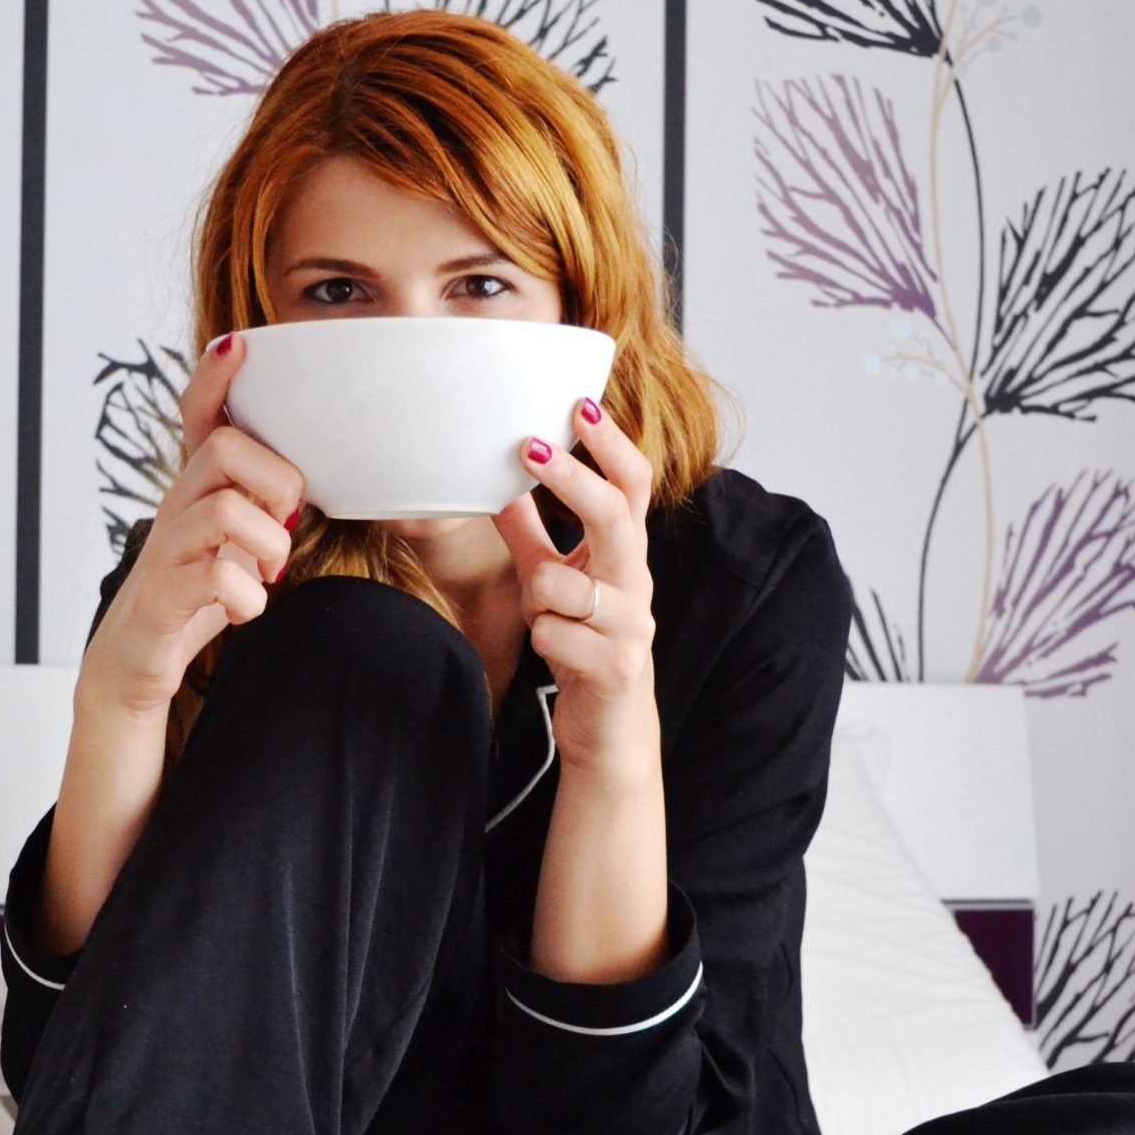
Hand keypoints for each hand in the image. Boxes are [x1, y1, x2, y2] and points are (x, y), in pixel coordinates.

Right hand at [82, 332, 304, 716]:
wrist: (140, 658)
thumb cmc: (198, 593)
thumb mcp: (237, 540)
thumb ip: (268, 506)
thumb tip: (322, 483)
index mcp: (197, 488)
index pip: (198, 415)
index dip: (215, 378)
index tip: (237, 344)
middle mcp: (176, 507)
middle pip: (223, 448)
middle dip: (275, 479)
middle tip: (287, 520)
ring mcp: (165, 549)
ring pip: (223, 510)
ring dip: (268, 543)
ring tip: (269, 573)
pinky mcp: (162, 596)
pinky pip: (215, 579)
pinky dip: (248, 598)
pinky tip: (248, 608)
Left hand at [494, 396, 659, 772]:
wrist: (609, 728)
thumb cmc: (582, 644)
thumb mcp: (551, 580)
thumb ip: (532, 535)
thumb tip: (499, 483)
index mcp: (625, 555)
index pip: (632, 486)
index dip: (610, 446)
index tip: (580, 406)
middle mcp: (636, 583)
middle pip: (616, 517)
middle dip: (573, 480)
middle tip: (530, 447)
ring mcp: (631, 625)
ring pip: (564, 585)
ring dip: (538, 596)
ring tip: (543, 616)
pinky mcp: (616, 667)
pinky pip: (554, 635)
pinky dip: (541, 639)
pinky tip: (554, 654)